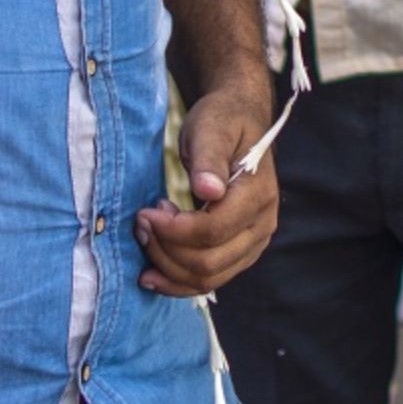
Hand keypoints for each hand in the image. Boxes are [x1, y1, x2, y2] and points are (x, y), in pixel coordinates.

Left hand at [134, 80, 281, 298]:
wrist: (239, 122)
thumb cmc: (222, 121)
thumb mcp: (210, 130)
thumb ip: (209, 159)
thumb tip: (209, 190)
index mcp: (258, 194)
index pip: (213, 230)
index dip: (174, 230)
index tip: (146, 212)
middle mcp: (262, 225)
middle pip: (209, 262)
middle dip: (165, 249)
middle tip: (140, 222)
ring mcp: (254, 243)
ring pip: (208, 278)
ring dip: (168, 267)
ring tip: (144, 238)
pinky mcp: (240, 253)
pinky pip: (210, 280)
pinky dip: (178, 282)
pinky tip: (151, 275)